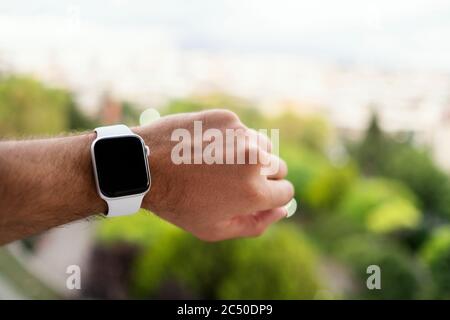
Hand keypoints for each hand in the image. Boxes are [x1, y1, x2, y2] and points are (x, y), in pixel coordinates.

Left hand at [135, 109, 293, 240]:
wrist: (145, 165)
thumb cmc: (178, 203)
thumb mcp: (215, 229)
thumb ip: (256, 224)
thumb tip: (283, 210)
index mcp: (255, 192)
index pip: (286, 192)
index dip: (271, 198)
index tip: (254, 197)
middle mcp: (255, 160)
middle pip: (280, 168)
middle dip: (264, 177)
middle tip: (235, 182)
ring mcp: (241, 135)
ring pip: (265, 146)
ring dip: (252, 156)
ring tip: (222, 165)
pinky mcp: (227, 118)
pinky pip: (242, 131)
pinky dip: (232, 140)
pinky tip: (208, 148)